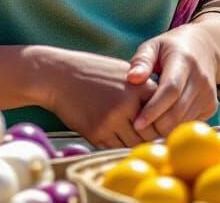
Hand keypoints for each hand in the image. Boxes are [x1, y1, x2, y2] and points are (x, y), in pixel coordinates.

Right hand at [33, 46, 158, 148]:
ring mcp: (112, 119)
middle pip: (149, 135)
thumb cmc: (91, 74)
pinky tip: (104, 128)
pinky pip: (114, 147)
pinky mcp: (97, 132)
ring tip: (118, 128)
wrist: (57, 75)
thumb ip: (142, 91)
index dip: (159, 124)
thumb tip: (162, 116)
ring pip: (132, 144)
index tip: (154, 125)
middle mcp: (128, 103)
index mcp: (139, 86)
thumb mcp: (122, 73)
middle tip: (135, 131)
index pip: (162, 115)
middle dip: (144, 136)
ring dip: (128, 141)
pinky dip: (112, 143)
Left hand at [127, 24, 219, 137]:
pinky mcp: (211, 106)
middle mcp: (200, 78)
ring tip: (147, 126)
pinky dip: (175, 127)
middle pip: (178, 111)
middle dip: (156, 125)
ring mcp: (208, 94)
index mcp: (184, 60)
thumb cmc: (170, 49)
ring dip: (164, 129)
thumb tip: (131, 79)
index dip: (153, 109)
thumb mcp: (153, 46)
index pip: (170, 90)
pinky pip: (190, 123)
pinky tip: (162, 120)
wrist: (203, 48)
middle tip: (138, 129)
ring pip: (184, 121)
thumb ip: (142, 61)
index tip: (137, 123)